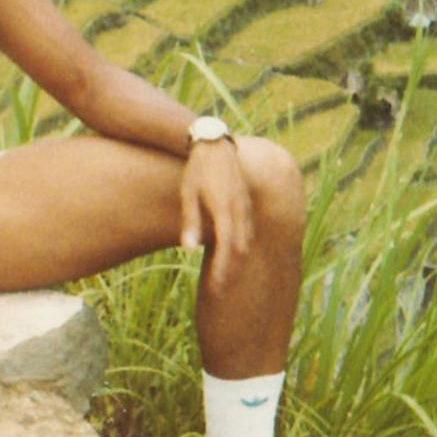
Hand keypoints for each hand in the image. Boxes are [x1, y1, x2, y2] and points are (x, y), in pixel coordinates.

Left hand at [179, 140, 253, 286]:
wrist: (214, 145)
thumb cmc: (197, 169)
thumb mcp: (188, 193)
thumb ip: (191, 221)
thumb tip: (189, 248)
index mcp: (225, 209)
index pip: (227, 248)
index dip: (223, 271)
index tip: (215, 288)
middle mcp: (240, 210)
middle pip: (241, 250)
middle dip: (232, 273)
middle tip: (220, 291)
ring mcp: (245, 206)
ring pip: (247, 241)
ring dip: (238, 262)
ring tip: (226, 278)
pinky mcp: (246, 204)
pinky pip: (248, 231)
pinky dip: (241, 247)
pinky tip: (232, 255)